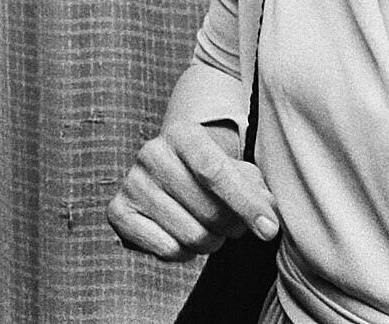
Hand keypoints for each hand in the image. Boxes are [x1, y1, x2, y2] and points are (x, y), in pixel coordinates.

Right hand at [107, 117, 280, 261]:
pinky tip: (184, 236)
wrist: (169, 176)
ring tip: (210, 230)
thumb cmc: (211, 175)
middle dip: (231, 227)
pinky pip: (166, 250)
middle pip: (208, 210)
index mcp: (182, 134)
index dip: (246, 204)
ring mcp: (131, 183)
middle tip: (233, 225)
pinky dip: (185, 253)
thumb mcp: (238, 171)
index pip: (215, 171)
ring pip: (190, 235)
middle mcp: (151, 154)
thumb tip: (268, 217)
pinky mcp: (118, 212)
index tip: (270, 230)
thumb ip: (257, 190)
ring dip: (211, 242)